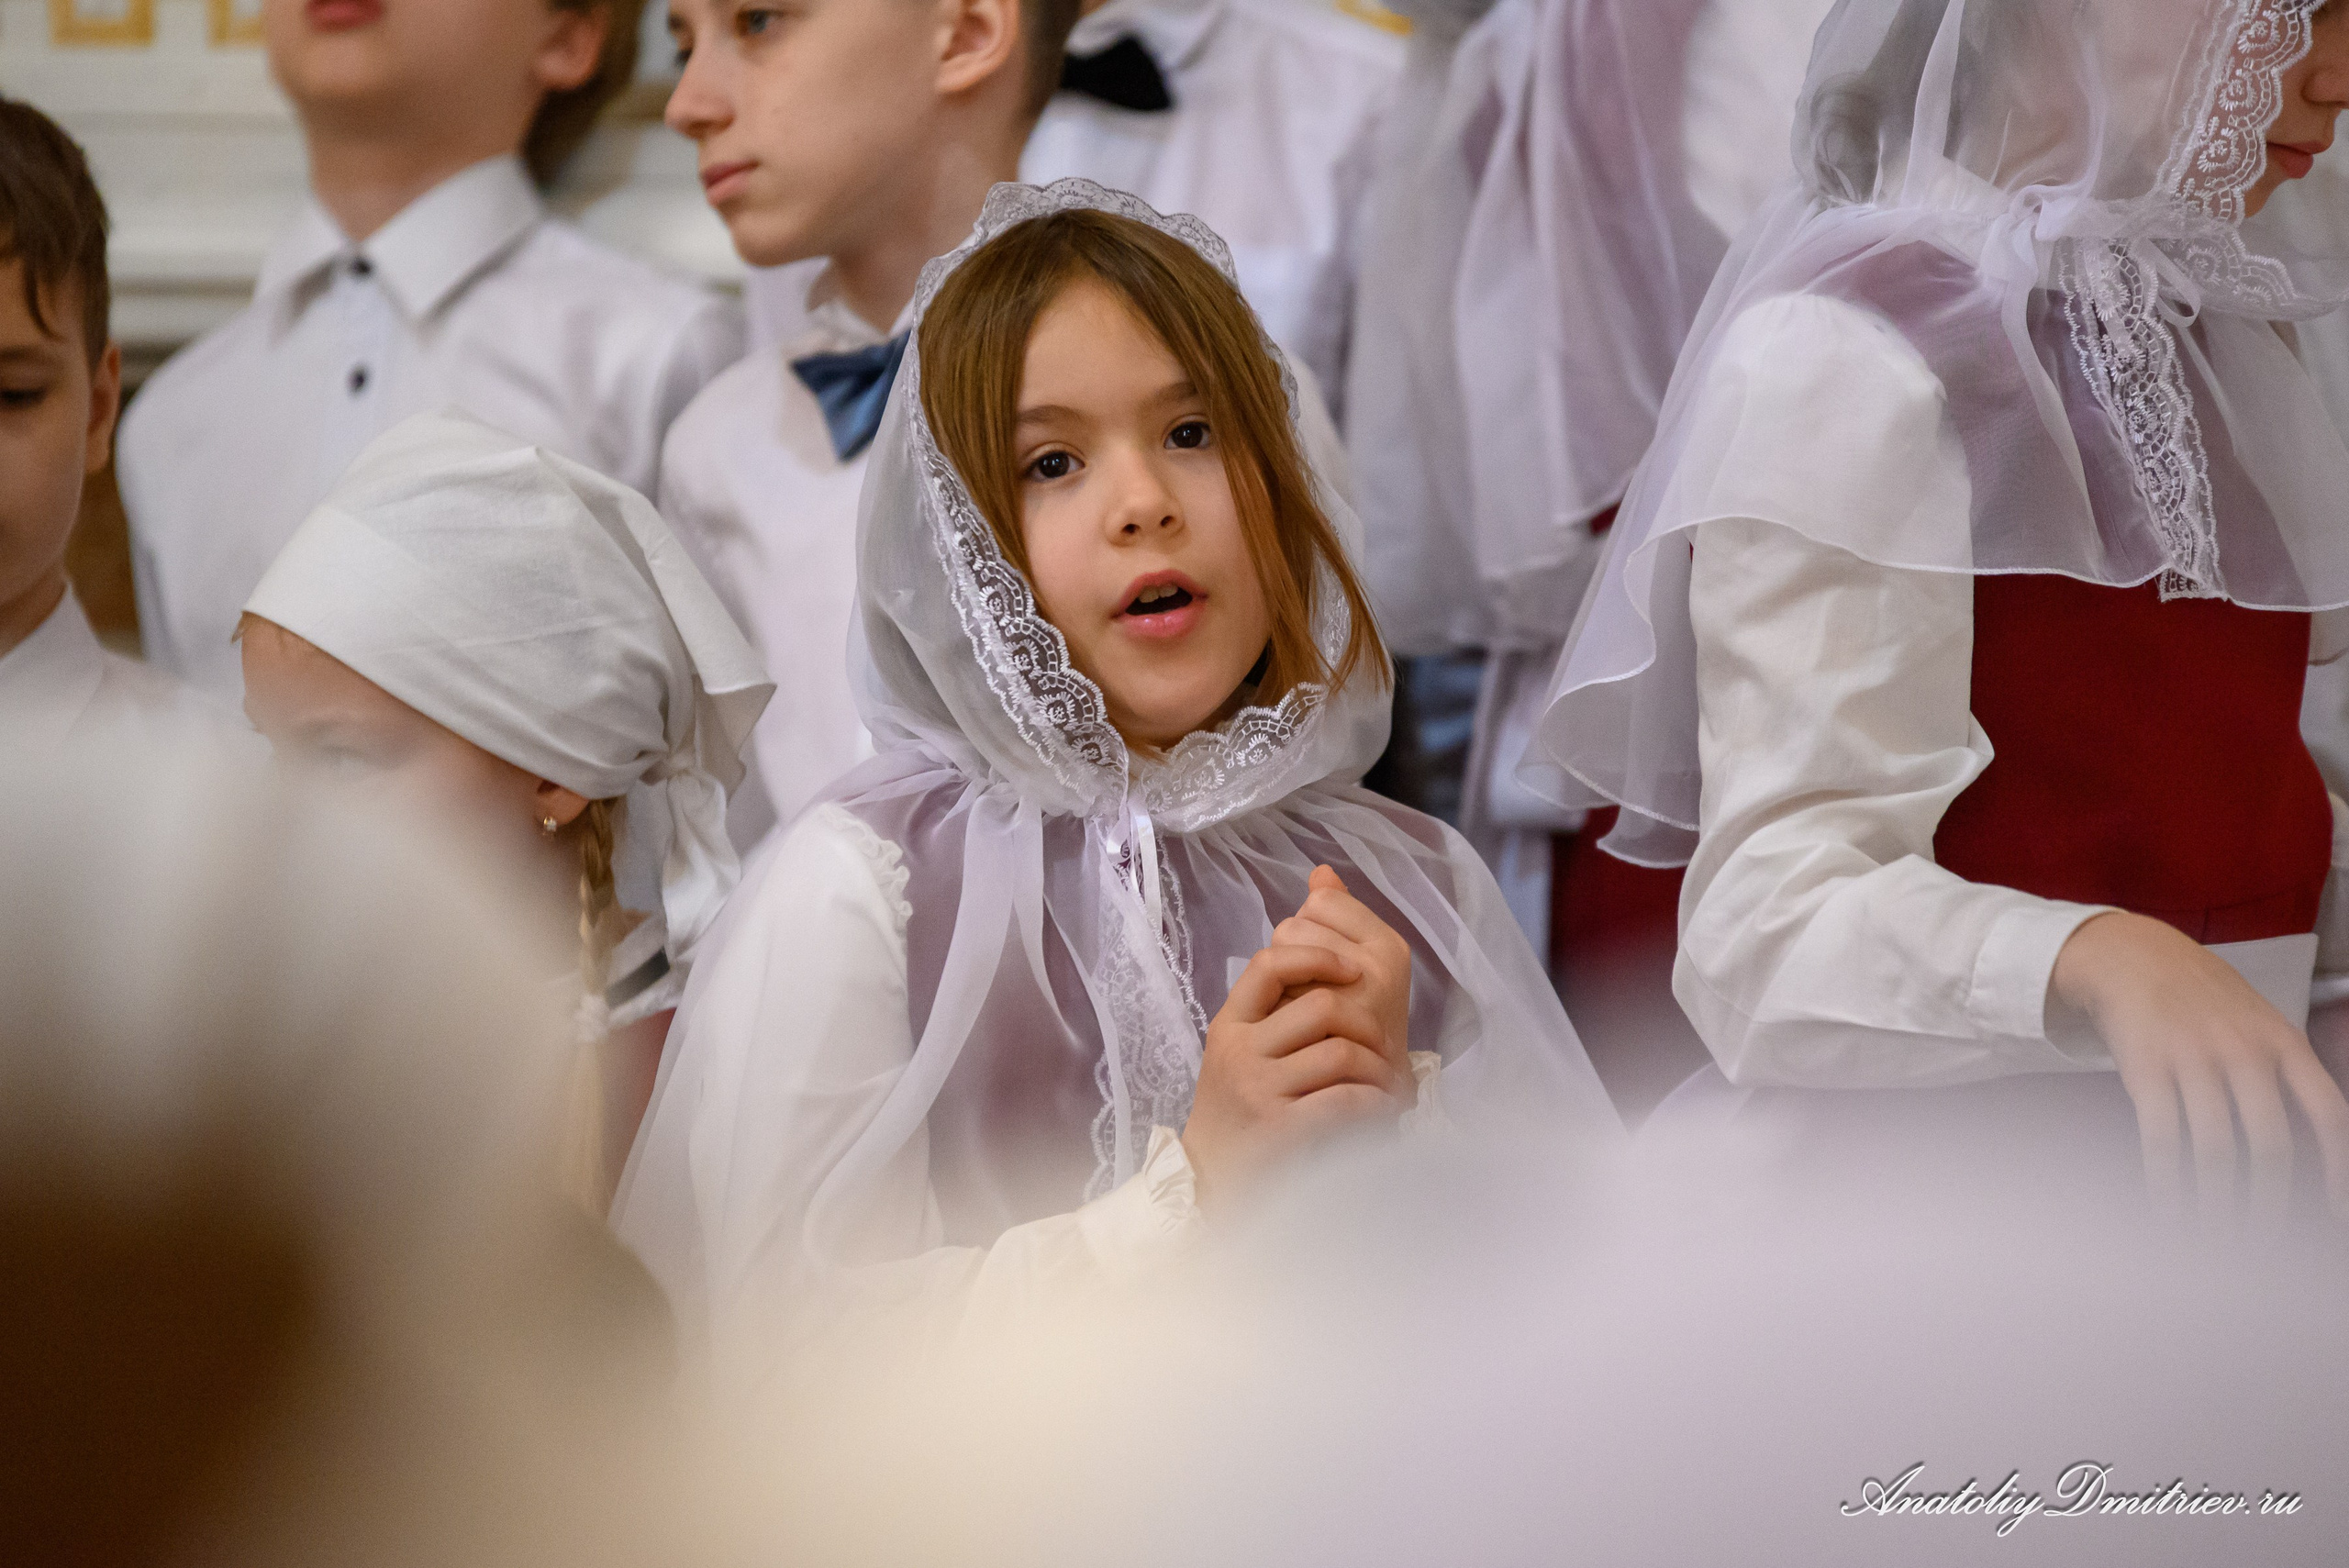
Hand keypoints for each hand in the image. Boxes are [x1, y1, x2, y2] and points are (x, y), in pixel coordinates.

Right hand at [1181, 943, 1412, 1212]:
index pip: (1269, 965)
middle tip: (1383, 1046)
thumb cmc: (1236, 1115)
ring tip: (1387, 1084)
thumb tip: (1328, 978)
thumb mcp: (1237, 1057)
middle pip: (1320, 1005)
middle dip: (1365, 1023)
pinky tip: (1381, 1109)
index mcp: (1229, 1026)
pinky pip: (1344, 1099)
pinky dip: (1374, 1101)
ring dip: (1377, 1068)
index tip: (1354, 970)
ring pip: (1339, 1052)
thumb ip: (1270, 1022)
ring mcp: (1257, 1088)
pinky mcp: (1278, 1128)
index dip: (1317, 956)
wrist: (1212, 1182)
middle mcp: (1239, 1051)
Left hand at [1269, 865, 1415, 1090]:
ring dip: (1283, 978)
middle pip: (1297, 923)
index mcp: (1390, 946)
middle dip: (1295, 954)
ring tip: (1307, 1010)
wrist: (1371, 1099)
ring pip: (1281, 952)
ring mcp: (1350, 995)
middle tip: (1315, 992)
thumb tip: (1320, 871)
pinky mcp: (1321, 1025)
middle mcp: (1376, 966)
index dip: (1313, 928)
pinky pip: (1275, 989)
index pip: (1322, 900)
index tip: (1328, 964)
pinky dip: (1276, 1005)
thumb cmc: (1361, 1026)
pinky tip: (1295, 1029)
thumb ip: (1341, 915)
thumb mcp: (1359, 964)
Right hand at [2051, 912, 2348, 1221]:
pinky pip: (2162, 1138)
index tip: (2334, 1218)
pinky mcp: (2145, 1067)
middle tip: (2258, 1245)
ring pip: (2216, 1150)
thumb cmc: (2199, 1000)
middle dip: (2267, 1206)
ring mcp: (2193, 1058)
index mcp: (2283, 1043)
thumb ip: (2283, 1075)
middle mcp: (2244, 1052)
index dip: (2338, 1172)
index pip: (2328, 1116)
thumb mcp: (2258, 1023)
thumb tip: (2307, 1153)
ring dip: (2215, 1207)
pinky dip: (2167, 1183)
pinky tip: (2168, 1210)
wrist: (2129, 954)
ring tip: (2212, 1240)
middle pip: (2270, 1146)